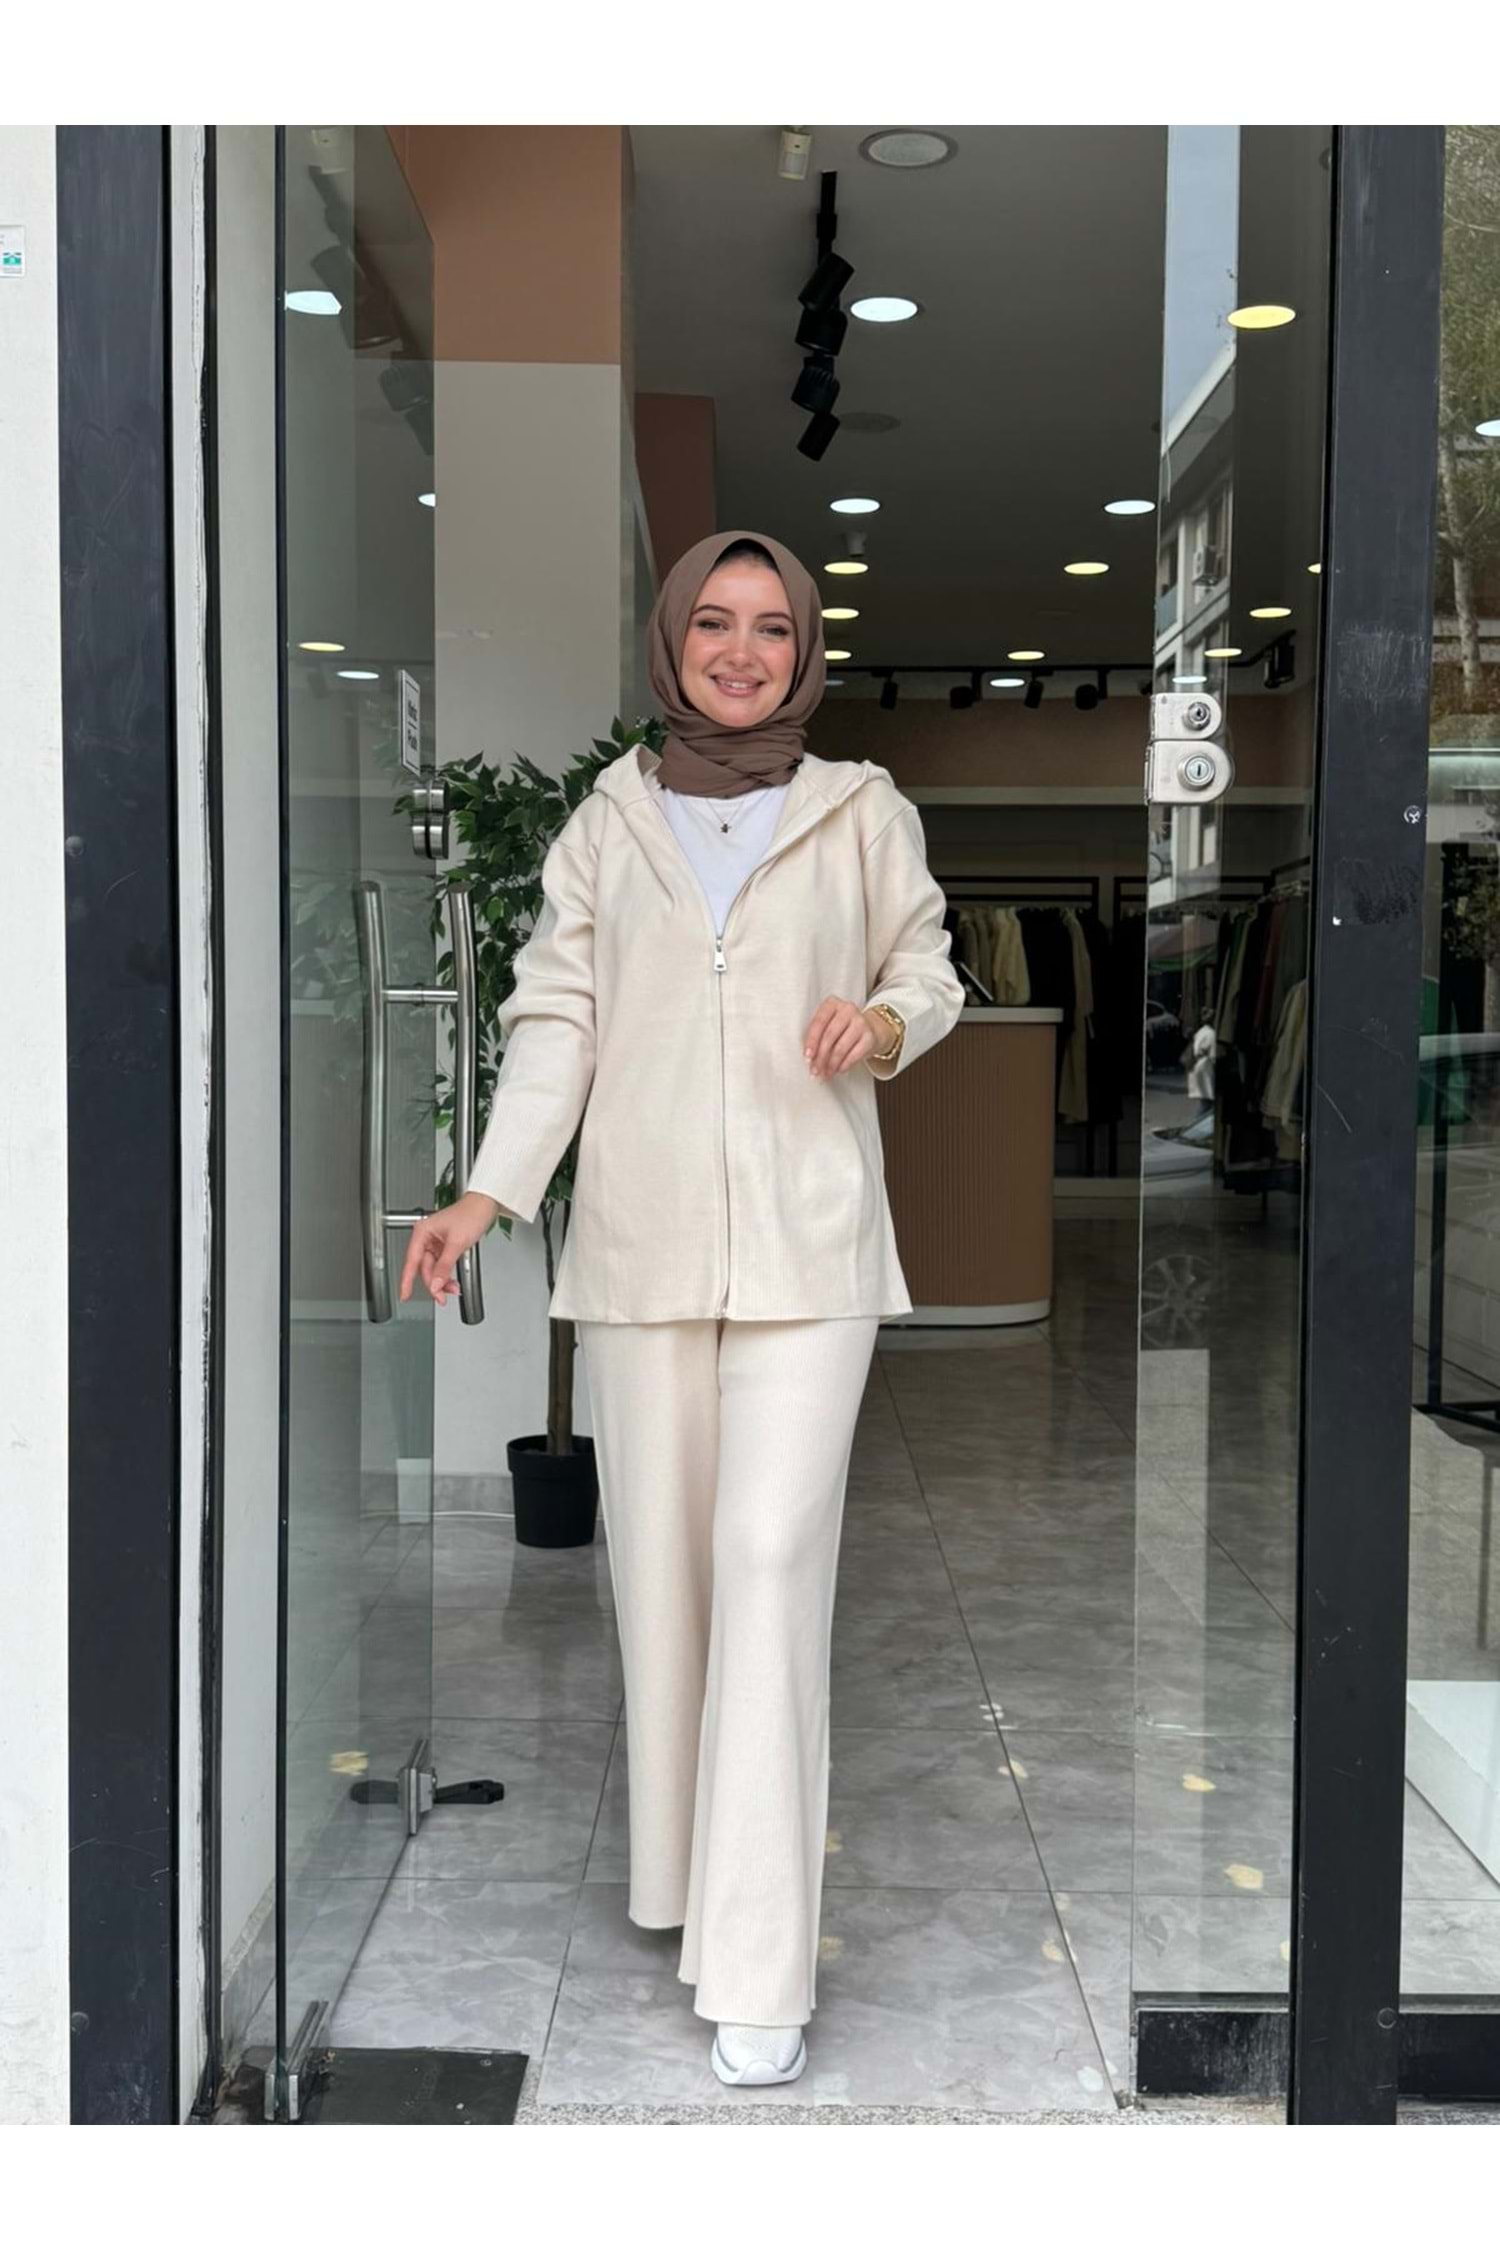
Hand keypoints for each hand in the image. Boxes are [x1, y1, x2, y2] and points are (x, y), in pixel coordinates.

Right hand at [398, 1190, 501, 1308]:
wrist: (485, 1206)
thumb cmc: (470, 1214)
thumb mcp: (456, 1243)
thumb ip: (444, 1266)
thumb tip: (436, 1283)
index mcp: (422, 1232)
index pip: (411, 1261)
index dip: (407, 1280)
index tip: (404, 1295)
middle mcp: (426, 1237)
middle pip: (424, 1268)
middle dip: (434, 1283)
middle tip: (442, 1297)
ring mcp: (435, 1243)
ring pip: (434, 1269)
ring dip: (442, 1281)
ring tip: (453, 1289)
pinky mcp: (445, 1247)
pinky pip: (442, 1266)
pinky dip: (447, 1275)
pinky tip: (452, 1282)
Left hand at [803, 996, 883, 1079]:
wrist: (870, 1028)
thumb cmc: (843, 1028)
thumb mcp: (828, 1024)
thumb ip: (818, 1036)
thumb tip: (810, 1059)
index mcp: (832, 1003)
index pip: (819, 1022)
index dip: (811, 1041)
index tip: (807, 1056)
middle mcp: (848, 1009)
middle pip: (829, 1036)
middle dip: (820, 1057)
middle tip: (815, 1070)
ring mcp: (861, 1022)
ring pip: (840, 1048)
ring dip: (831, 1065)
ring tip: (825, 1073)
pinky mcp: (870, 1037)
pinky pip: (853, 1055)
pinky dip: (843, 1065)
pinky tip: (838, 1070)